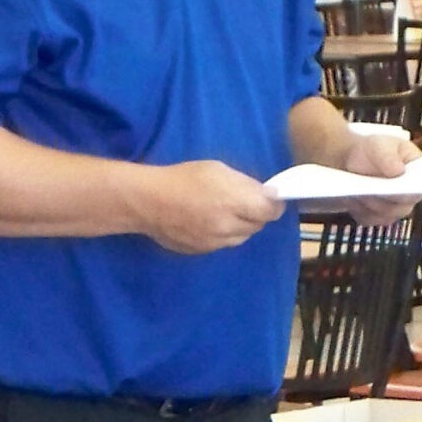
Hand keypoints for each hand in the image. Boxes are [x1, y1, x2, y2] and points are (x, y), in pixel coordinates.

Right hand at [137, 160, 281, 254]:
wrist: (147, 201)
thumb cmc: (183, 178)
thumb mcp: (218, 170)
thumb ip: (246, 184)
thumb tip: (268, 194)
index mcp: (235, 203)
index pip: (271, 212)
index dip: (274, 205)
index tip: (270, 199)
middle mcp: (229, 227)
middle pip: (258, 225)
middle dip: (256, 214)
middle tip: (244, 202)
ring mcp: (215, 243)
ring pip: (241, 237)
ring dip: (240, 226)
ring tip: (224, 212)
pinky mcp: (203, 251)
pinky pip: (222, 244)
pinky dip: (223, 235)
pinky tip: (208, 222)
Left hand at [337, 126, 421, 224]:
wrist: (351, 160)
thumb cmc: (372, 150)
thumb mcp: (380, 145)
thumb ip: (388, 155)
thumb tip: (399, 171)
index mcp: (419, 176)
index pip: (420, 188)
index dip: (412, 190)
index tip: (398, 186)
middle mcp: (410, 197)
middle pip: (401, 207)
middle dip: (385, 197)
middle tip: (371, 188)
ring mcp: (394, 211)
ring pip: (384, 215)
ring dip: (370, 203)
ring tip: (358, 189)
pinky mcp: (376, 218)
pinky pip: (369, 219)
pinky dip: (359, 209)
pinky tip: (352, 198)